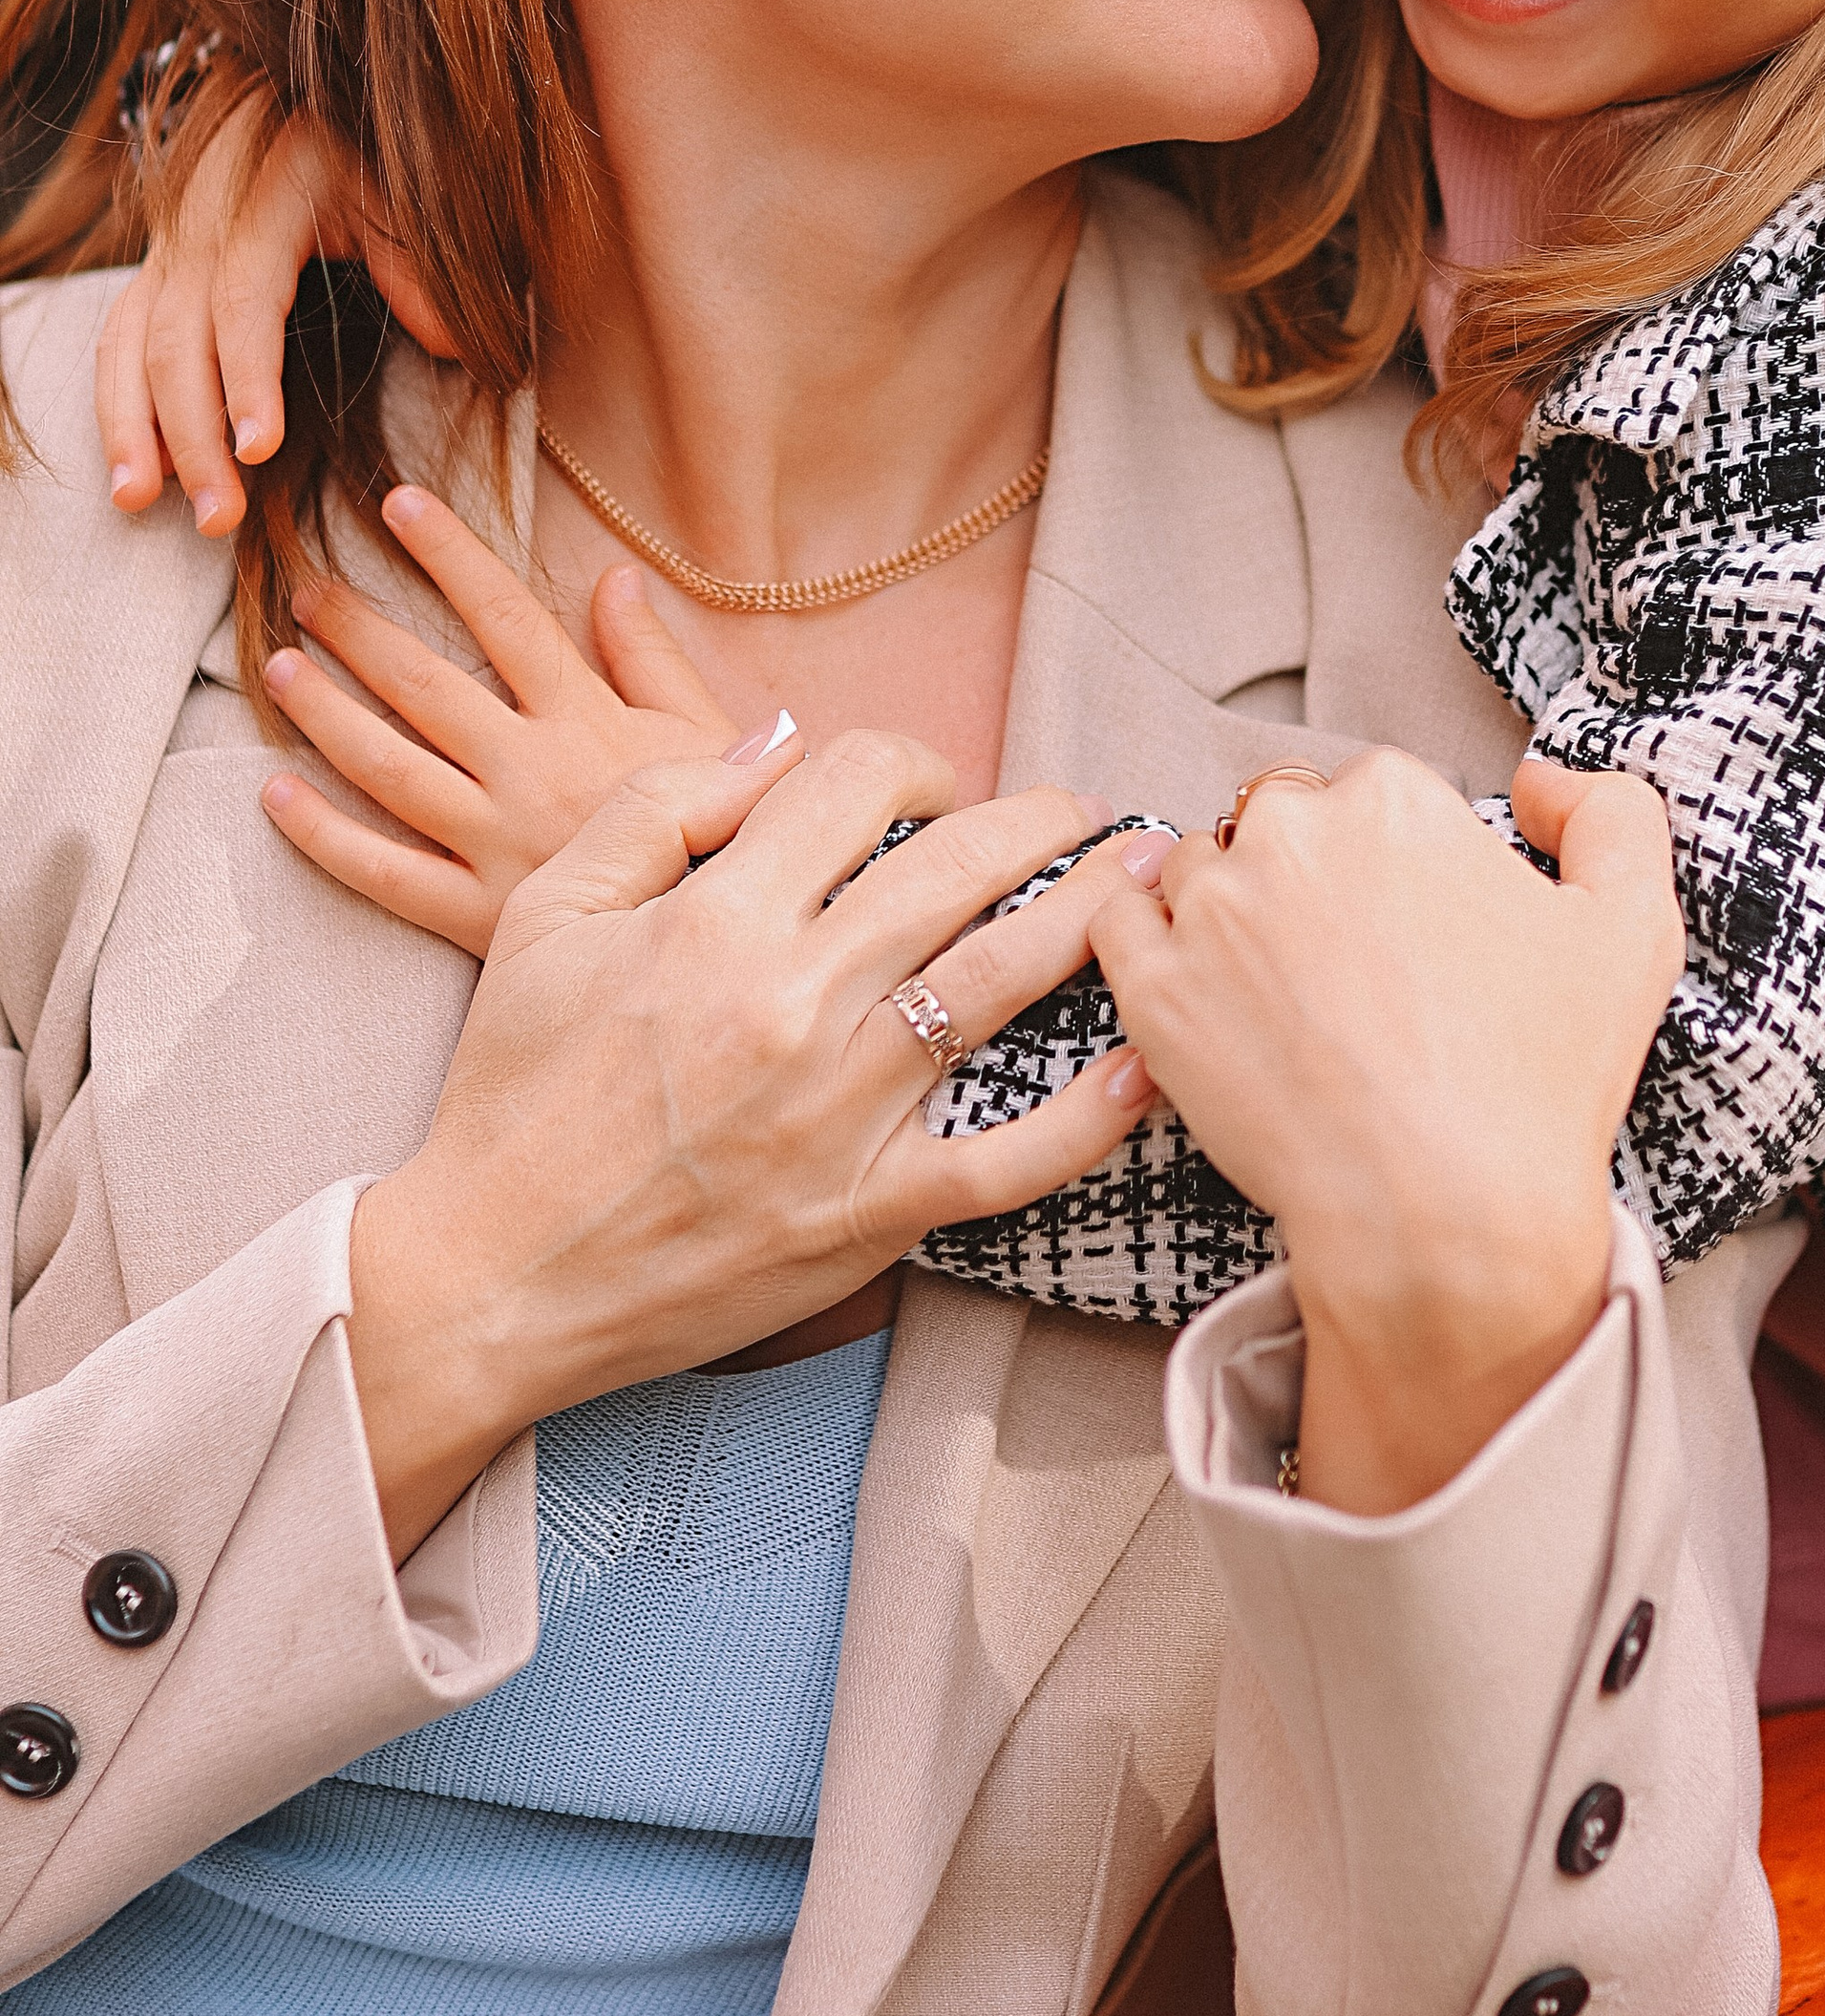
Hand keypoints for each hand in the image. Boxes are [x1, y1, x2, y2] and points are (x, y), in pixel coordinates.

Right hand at [96, 92, 454, 534]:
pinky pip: (117, 342)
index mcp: (265, 200)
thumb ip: (426, 268)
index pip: (244, 300)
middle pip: (176, 339)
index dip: (247, 377)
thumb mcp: (407, 191)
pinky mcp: (157, 276)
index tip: (258, 447)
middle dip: (190, 434)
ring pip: (128, 345)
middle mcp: (200, 226)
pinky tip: (133, 468)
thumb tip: (454, 348)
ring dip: (133, 429)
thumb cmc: (371, 155)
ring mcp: (169, 251)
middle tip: (219, 516)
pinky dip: (117, 406)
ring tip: (140, 502)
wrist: (312, 103)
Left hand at [263, 484, 736, 956]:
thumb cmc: (724, 823)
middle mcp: (531, 772)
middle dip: (358, 630)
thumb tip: (615, 576)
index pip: (507, 617)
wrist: (725, 933)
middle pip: (426, 685)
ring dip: (326, 713)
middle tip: (304, 588)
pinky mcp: (476, 916)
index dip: (452, 555)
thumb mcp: (705, 728)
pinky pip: (384, 871)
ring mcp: (497, 844)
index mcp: (587, 719)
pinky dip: (324, 834)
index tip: (400, 504)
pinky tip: (275, 792)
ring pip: (390, 767)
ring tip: (278, 667)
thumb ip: (651, 654)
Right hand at [349, 727, 1163, 1559]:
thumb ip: (660, 802)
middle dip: (1038, 817)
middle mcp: (790, 1003)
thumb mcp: (548, 912)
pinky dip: (1084, 1120)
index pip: (859, 780)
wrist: (487, 1276)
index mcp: (716, 917)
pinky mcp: (864, 1216)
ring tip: (1146, 876)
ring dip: (1089, 918)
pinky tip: (1141, 1066)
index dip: (912, 759)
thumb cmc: (513, 1089)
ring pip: (998, 986)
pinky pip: (1002, 1164)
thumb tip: (777, 738)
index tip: (928, 786)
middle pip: (958, 867)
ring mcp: (837, 1116)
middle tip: (1083, 810)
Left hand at [1089, 750, 1682, 1513]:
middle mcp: (1292, 831)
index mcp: (1394, 799)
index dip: (1393, 868)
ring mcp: (1212, 910)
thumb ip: (1611, 815)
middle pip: (1279, 824)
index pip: (1371, 799)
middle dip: (1306, 882)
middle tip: (1349, 977)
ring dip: (1226, 913)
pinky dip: (1148, 947)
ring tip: (1281, 999)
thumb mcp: (1633, 931)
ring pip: (1199, 869)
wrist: (1447, 1217)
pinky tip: (1198, 992)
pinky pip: (1120, 927)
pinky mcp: (1151, 988)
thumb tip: (1540, 778)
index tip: (1413, 938)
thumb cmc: (1541, 1081)